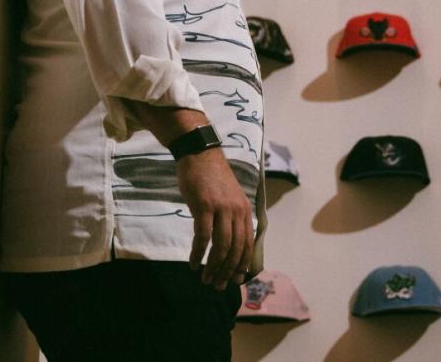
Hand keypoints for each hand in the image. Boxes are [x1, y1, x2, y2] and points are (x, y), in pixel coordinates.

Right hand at [176, 148, 252, 289]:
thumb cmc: (211, 177)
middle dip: (227, 271)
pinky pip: (202, 237)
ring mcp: (221, 209)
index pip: (248, 244)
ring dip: (213, 267)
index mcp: (244, 211)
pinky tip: (193, 264)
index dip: (242, 265)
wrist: (199, 154)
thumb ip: (231, 217)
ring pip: (221, 247)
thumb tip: (230, 243)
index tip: (236, 280)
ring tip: (206, 279)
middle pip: (235, 249)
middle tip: (219, 286)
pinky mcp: (204, 207)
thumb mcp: (229, 197)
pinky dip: (198, 254)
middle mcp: (237, 211)